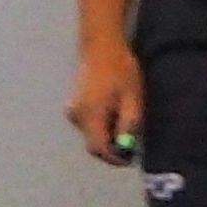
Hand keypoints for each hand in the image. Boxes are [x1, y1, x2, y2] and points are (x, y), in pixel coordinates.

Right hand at [68, 43, 146, 166]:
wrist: (101, 46)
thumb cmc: (120, 69)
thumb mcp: (132, 96)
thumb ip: (129, 122)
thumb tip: (127, 146)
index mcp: (92, 114)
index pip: (99, 148)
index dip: (114, 158)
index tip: (128, 160)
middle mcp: (78, 117)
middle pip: (93, 144)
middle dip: (111, 149)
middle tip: (129, 147)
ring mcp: (74, 111)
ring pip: (91, 134)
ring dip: (106, 136)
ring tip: (123, 125)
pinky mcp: (74, 106)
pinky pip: (88, 125)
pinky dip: (100, 126)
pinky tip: (112, 114)